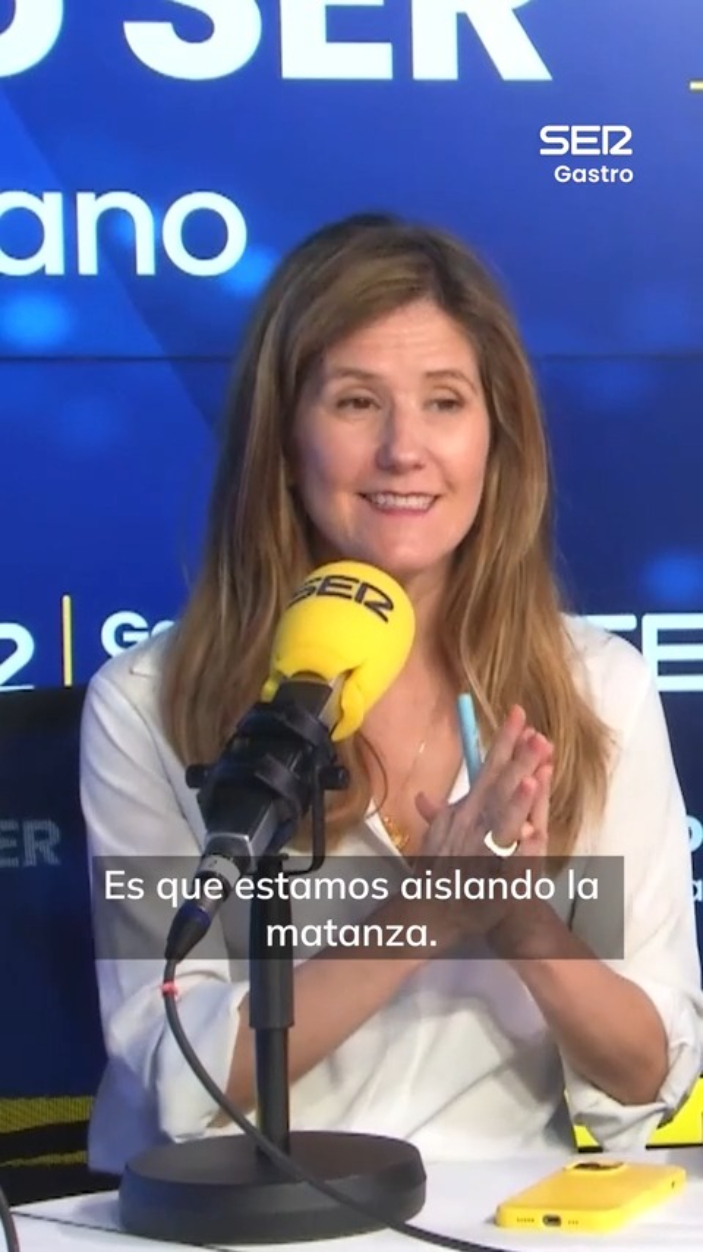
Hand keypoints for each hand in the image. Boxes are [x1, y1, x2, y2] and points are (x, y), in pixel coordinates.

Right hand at [397, 707, 553, 951]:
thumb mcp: (435, 837)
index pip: (489, 768)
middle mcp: (474, 824)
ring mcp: (482, 850)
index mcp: (467, 810)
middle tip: (538, 735)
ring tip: (533, 776)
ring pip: (503, 822)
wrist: (433, 912)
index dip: (504, 742)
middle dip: (518, 761)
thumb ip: (436, 814)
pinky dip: (521, 848)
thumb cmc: (439, 872)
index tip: (520, 714)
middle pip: (499, 788)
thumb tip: (424, 795)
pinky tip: (533, 833)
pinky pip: (510, 861)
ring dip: (517, 800)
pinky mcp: (491, 878)